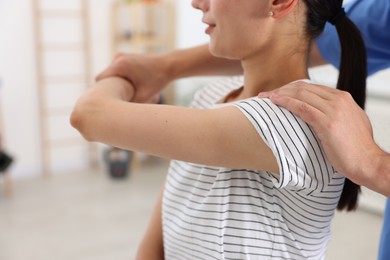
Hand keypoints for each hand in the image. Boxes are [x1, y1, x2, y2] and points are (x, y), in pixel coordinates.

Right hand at [96, 52, 170, 102]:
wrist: (168, 65)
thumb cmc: (158, 81)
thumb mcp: (143, 96)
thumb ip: (129, 103)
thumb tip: (117, 114)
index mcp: (120, 65)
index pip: (99, 80)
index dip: (101, 91)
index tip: (108, 100)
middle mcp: (118, 58)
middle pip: (104, 77)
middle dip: (109, 88)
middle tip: (117, 99)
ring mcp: (120, 56)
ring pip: (110, 74)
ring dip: (114, 83)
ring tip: (124, 92)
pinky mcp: (124, 57)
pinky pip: (115, 70)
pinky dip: (119, 78)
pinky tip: (129, 85)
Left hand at [258, 81, 381, 183]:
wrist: (368, 164)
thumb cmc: (356, 149)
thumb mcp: (349, 123)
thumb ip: (336, 114)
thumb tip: (320, 113)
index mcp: (343, 98)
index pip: (312, 87)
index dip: (292, 88)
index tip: (278, 93)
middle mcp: (339, 100)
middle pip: (304, 87)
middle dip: (282, 89)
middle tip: (267, 95)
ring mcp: (334, 110)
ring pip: (300, 95)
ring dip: (280, 94)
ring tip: (265, 97)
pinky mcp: (328, 123)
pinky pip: (301, 107)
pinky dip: (285, 102)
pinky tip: (274, 102)